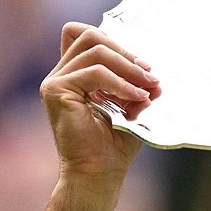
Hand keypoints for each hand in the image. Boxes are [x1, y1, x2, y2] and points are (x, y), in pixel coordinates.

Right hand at [37, 23, 161, 210]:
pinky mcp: (56, 91)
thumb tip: (156, 77)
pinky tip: (137, 97)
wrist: (98, 174)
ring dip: (128, 66)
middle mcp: (60, 75)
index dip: (116, 41)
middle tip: (151, 74)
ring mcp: (54, 82)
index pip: (86, 36)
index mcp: (74, 75)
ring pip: (95, 50)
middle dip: (126, 52)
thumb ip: (138, 87)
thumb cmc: (113, 147)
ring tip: (149, 86)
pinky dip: (121, 82)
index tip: (144, 66)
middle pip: (90, 36)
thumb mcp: (131, 108)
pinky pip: (95, 72)